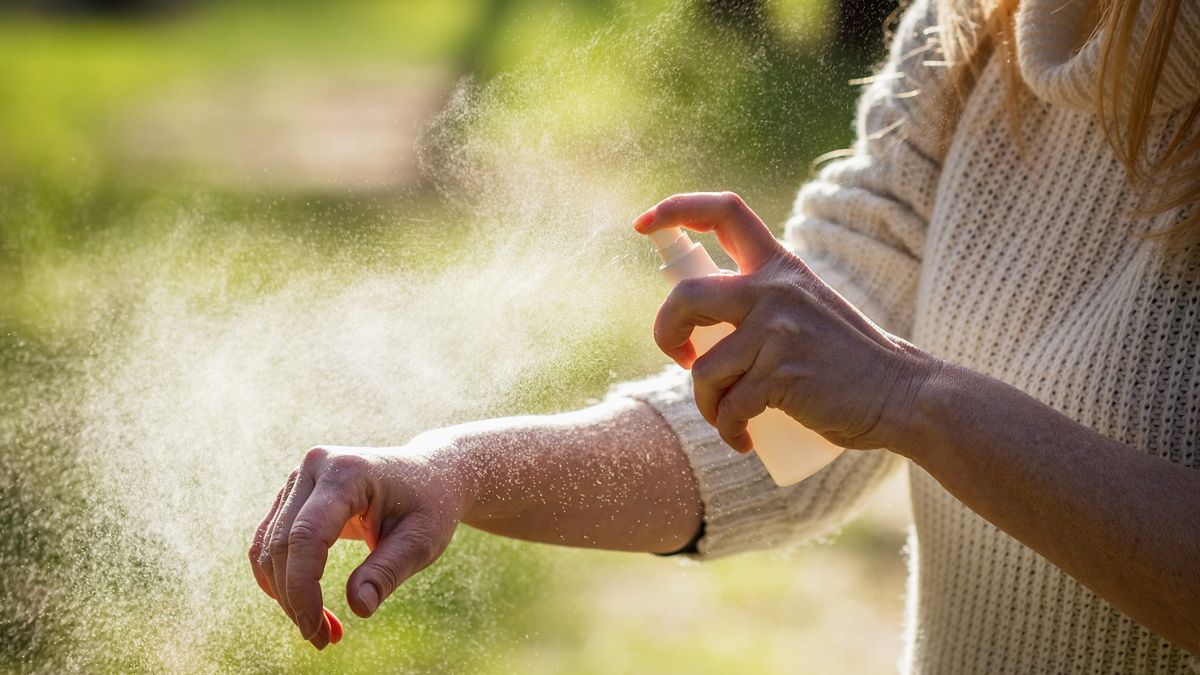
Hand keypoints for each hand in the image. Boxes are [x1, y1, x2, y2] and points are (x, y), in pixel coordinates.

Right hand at [248, 439, 474, 648]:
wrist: (433, 474)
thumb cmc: (430, 505)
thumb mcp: (421, 541)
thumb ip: (387, 572)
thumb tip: (358, 608)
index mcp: (347, 472)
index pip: (306, 536)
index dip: (303, 589)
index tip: (317, 632)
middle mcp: (315, 467)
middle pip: (281, 544)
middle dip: (295, 600)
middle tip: (323, 640)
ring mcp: (301, 478)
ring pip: (269, 546)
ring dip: (285, 594)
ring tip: (321, 629)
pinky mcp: (294, 494)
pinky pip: (271, 541)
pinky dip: (282, 578)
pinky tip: (304, 607)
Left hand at [634, 192, 939, 453]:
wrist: (902, 395)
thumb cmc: (846, 361)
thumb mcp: (805, 309)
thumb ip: (763, 303)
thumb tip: (699, 324)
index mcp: (780, 266)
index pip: (724, 212)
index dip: (676, 209)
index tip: (643, 225)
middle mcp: (776, 289)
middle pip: (686, 295)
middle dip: (666, 332)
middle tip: (681, 357)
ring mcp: (778, 331)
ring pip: (704, 368)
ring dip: (706, 404)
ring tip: (728, 418)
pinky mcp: (782, 374)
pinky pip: (729, 407)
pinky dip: (728, 430)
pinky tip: (743, 440)